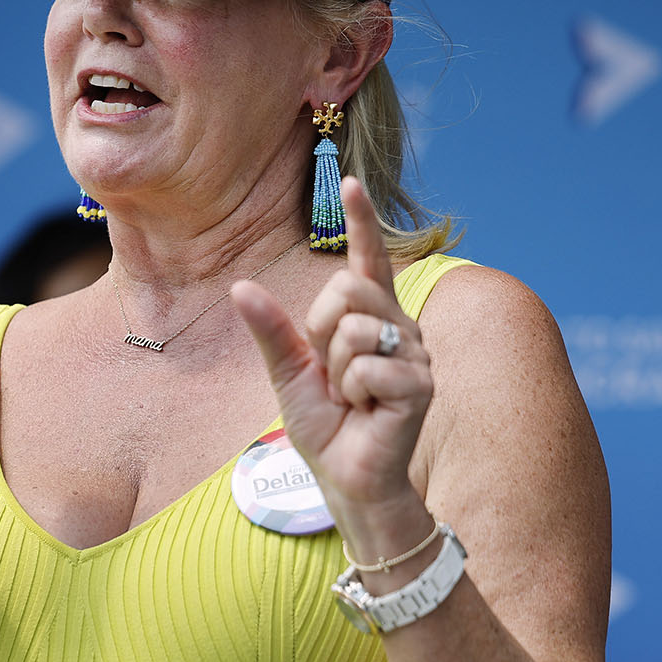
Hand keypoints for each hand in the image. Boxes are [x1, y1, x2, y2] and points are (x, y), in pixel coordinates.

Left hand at [232, 176, 433, 551]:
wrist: (347, 480)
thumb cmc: (325, 428)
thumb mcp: (288, 374)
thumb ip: (271, 331)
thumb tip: (240, 287)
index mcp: (369, 319)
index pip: (365, 261)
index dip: (360, 221)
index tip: (351, 181)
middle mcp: (399, 327)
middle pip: (346, 289)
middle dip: (321, 333)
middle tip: (331, 375)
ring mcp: (415, 354)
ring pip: (354, 329)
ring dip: (336, 371)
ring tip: (351, 398)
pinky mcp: (421, 385)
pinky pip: (367, 368)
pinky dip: (353, 395)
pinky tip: (368, 413)